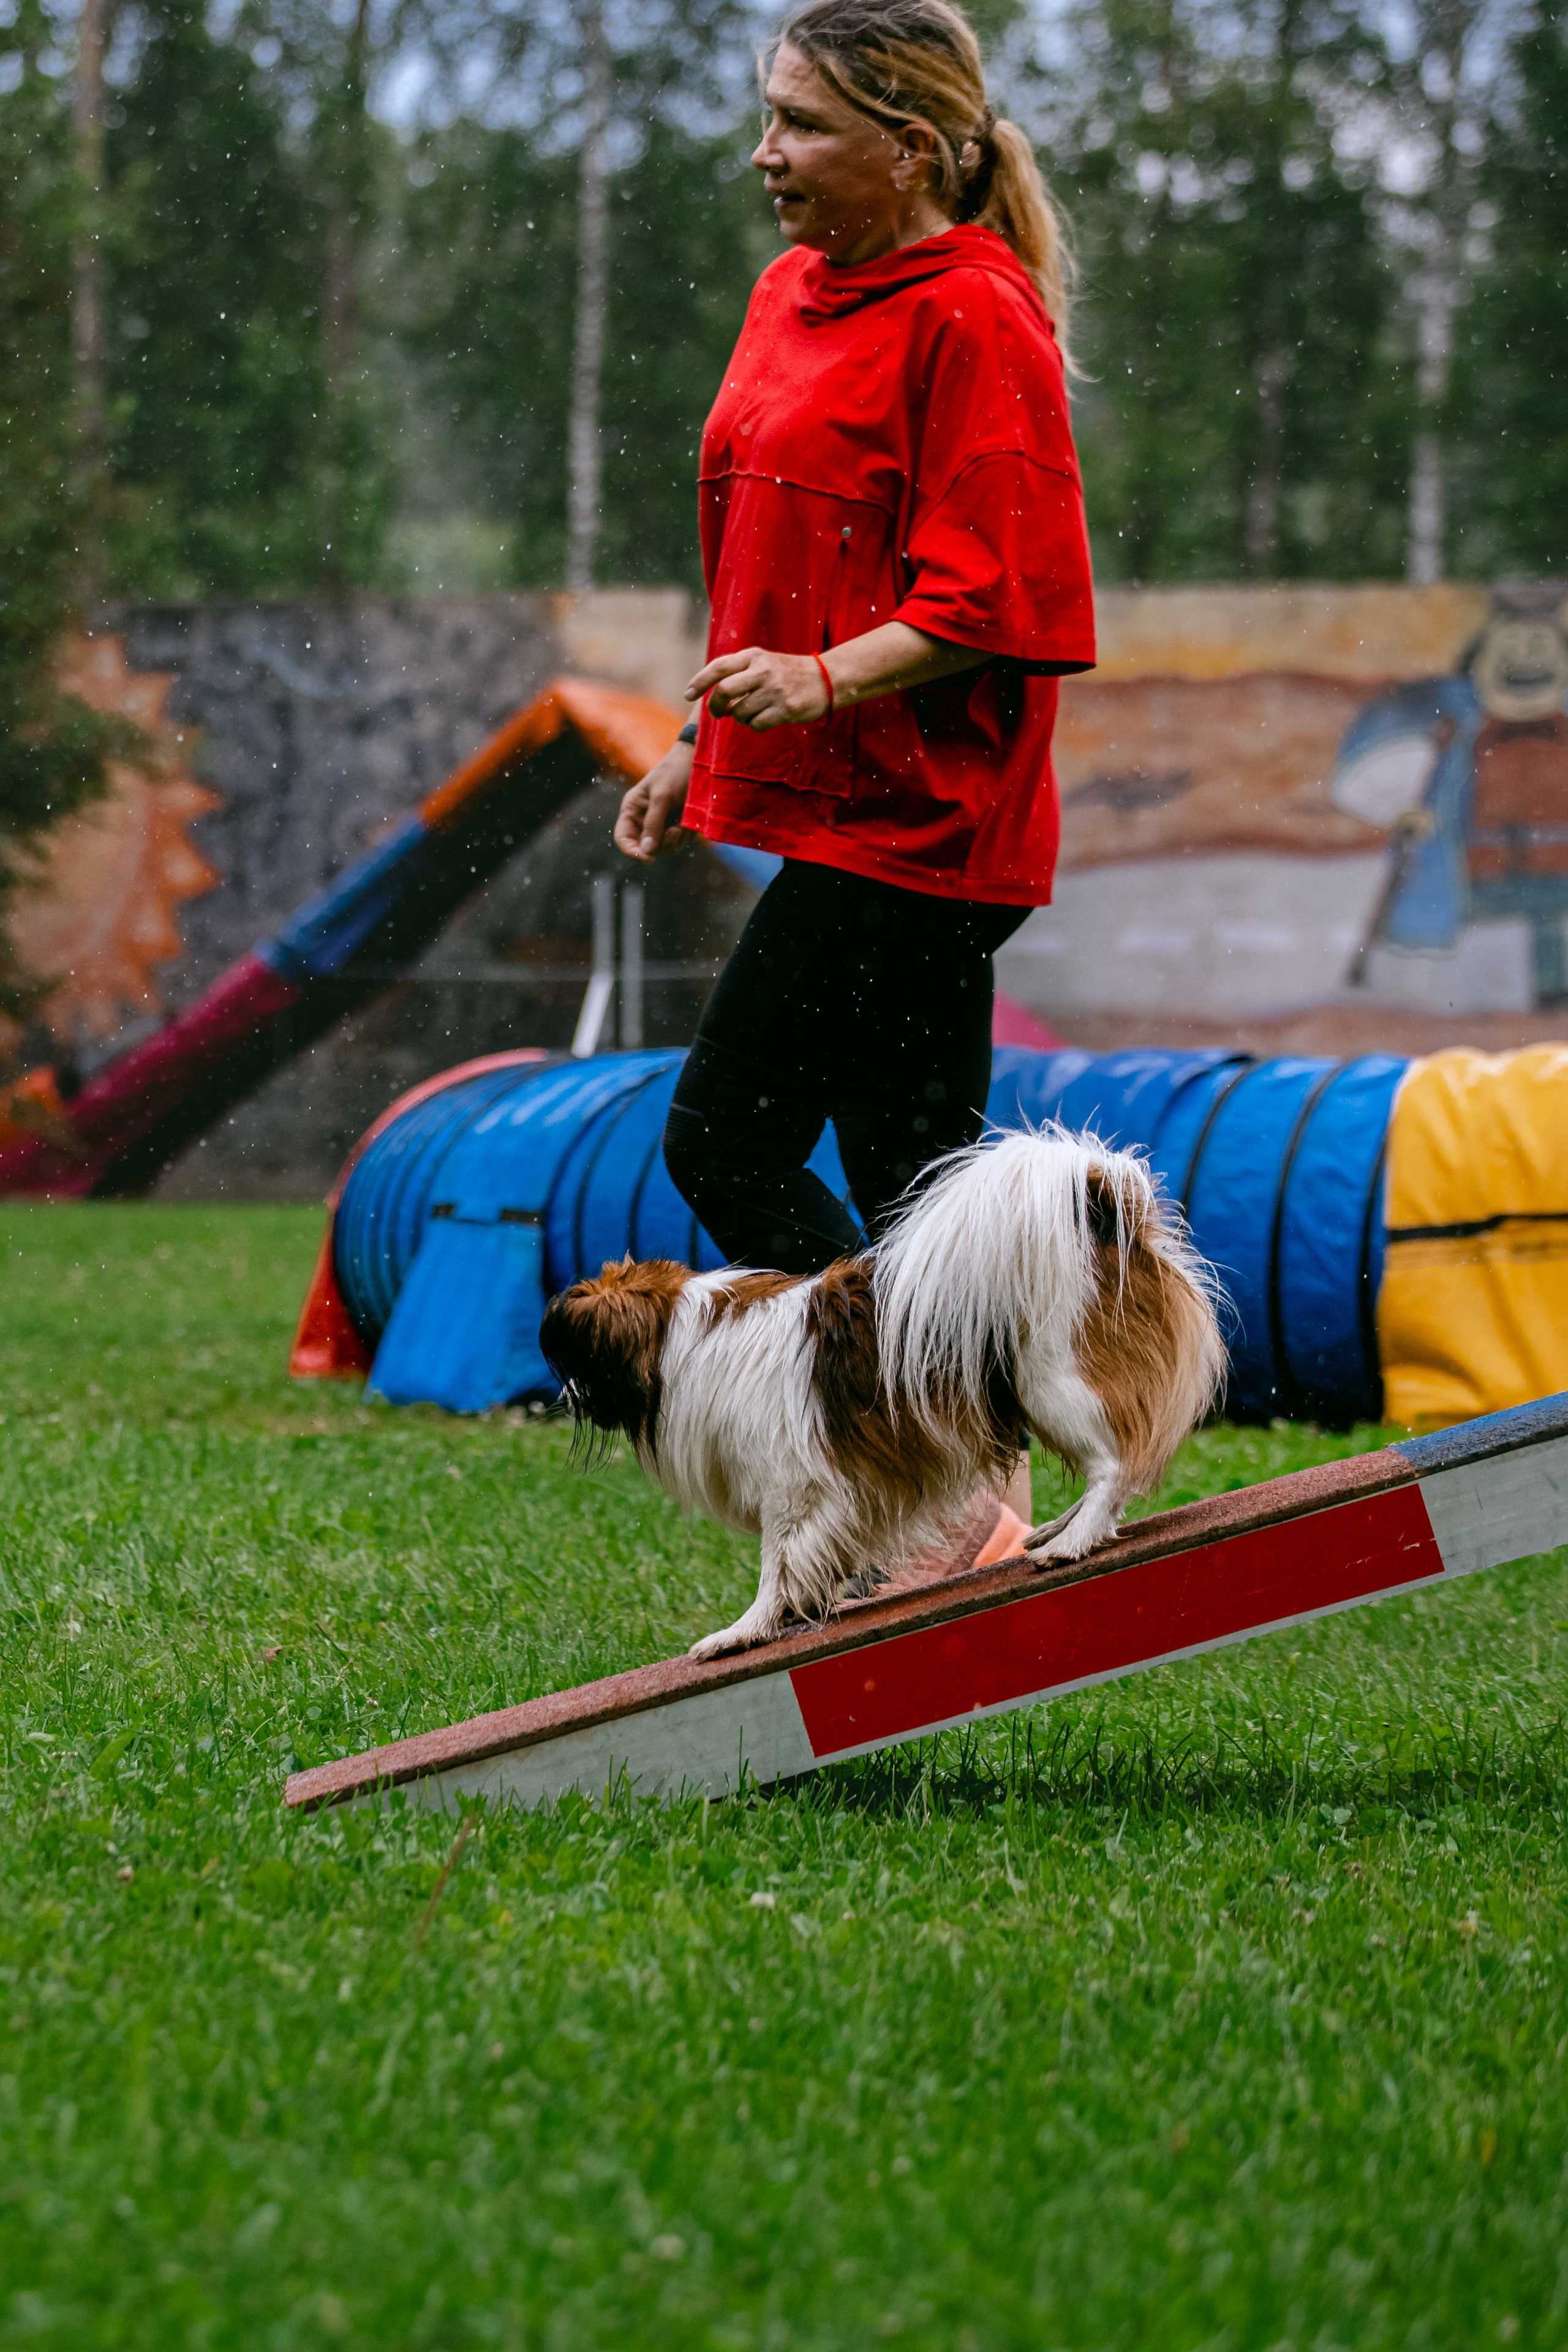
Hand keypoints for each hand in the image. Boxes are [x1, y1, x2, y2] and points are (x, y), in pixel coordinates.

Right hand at [615, 739, 693, 861]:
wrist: (700, 762)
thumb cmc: (675, 773)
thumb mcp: (662, 796)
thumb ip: (653, 823)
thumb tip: (647, 851)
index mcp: (632, 810)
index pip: (623, 838)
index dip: (632, 851)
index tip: (648, 858)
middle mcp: (644, 820)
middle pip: (647, 848)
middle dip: (663, 843)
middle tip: (676, 830)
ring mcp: (662, 824)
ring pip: (667, 848)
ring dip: (678, 838)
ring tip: (685, 820)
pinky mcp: (677, 826)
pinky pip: (680, 842)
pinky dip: (687, 834)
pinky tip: (690, 819)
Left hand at [687, 646, 829, 731]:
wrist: (827, 678)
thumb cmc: (789, 672)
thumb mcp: (764, 662)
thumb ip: (739, 671)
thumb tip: (712, 693)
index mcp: (754, 656)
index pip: (719, 668)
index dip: (700, 682)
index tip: (688, 695)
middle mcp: (762, 670)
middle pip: (724, 691)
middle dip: (716, 706)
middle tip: (718, 713)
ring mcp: (774, 690)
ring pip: (739, 712)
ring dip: (740, 718)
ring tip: (753, 712)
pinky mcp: (785, 709)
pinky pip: (756, 725)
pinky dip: (755, 725)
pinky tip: (766, 718)